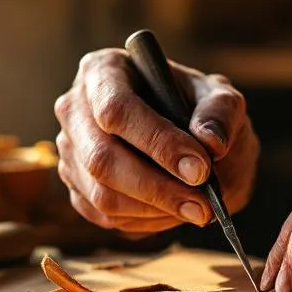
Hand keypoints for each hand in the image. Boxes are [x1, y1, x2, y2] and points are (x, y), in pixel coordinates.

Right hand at [55, 49, 258, 234]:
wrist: (189, 140)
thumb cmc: (198, 110)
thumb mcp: (220, 99)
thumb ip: (221, 113)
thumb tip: (210, 142)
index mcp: (104, 71)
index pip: (116, 109)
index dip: (157, 142)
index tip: (200, 169)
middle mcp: (75, 109)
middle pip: (101, 158)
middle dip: (156, 187)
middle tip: (203, 204)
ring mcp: (71, 150)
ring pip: (101, 194)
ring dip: (155, 209)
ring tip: (197, 210)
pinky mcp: (77, 186)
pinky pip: (104, 215)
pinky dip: (145, 220)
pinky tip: (174, 211)